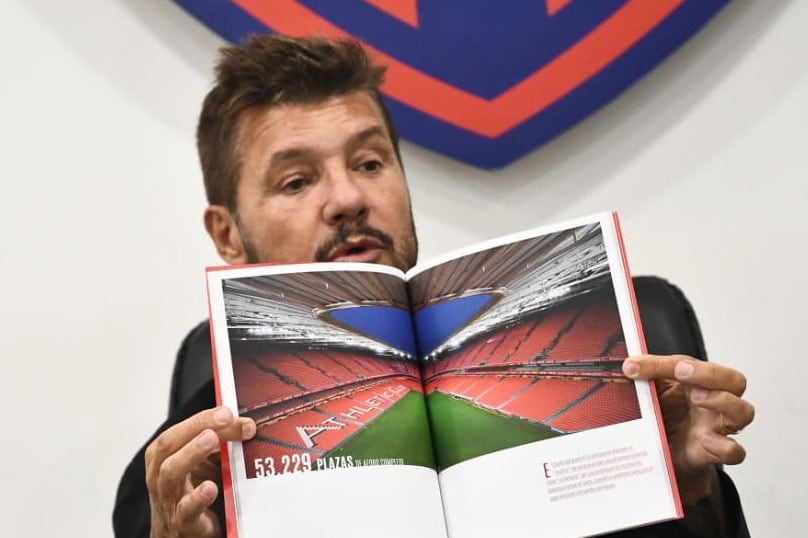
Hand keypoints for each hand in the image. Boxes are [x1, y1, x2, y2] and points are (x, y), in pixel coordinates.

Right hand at [145, 407, 255, 536]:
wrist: (182, 537)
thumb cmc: (190, 495)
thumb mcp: (201, 466)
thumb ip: (217, 446)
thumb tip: (245, 424)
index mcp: (163, 458)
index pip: (178, 431)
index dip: (201, 418)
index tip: (226, 411)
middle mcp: (160, 476)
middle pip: (169, 445)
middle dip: (197, 426)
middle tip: (224, 418)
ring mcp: (169, 500)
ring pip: (170, 473)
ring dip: (191, 453)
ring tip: (211, 439)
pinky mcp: (183, 523)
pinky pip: (186, 510)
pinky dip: (198, 497)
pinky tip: (211, 487)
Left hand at [622, 355, 753, 504]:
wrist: (666, 449)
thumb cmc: (667, 413)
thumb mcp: (655, 389)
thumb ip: (646, 375)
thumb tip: (628, 366)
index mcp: (701, 381)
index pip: (697, 364)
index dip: (672, 362)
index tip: (638, 365)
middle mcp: (716, 401)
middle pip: (734, 380)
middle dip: (708, 373)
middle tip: (681, 371)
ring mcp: (718, 426)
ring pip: (743, 411)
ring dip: (722, 401)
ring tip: (696, 398)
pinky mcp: (715, 452)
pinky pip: (735, 451)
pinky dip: (725, 446)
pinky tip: (706, 439)